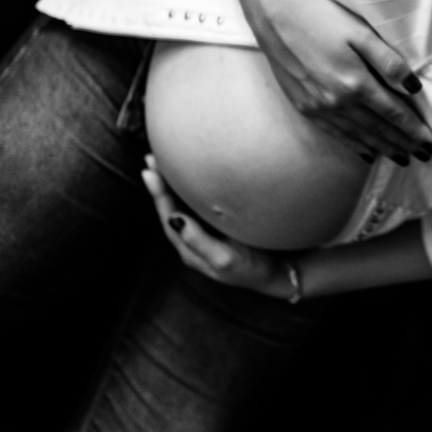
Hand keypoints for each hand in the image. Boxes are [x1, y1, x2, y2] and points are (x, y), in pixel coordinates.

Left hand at [142, 160, 284, 297]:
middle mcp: (194, 240)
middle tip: (152, 158)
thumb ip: (199, 241)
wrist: (280, 273)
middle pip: (171, 207)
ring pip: (184, 205)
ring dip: (174, 184)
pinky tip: (193, 176)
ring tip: (164, 163)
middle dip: (161, 184)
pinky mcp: (222, 225)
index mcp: (190, 248)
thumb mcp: (225, 259)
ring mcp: (207, 232)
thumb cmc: (253, 268)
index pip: (169, 216)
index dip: (159, 194)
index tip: (150, 171)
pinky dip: (192, 188)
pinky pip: (200, 204)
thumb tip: (174, 219)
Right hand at [250, 0, 431, 164]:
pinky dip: (354, 145)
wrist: (275, 17)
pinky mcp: (305, 108)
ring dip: (383, 149)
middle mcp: (338, 102)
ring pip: (358, 136)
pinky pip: (336, 134)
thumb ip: (387, 61)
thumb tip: (413, 87)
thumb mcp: (360, 32)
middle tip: (424, 157)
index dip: (414, 130)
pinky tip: (366, 152)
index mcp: (355, 83)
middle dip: (404, 144)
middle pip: (379, 129)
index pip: (394, 114)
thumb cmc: (321, 18)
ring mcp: (319, 108)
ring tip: (401, 159)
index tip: (430, 144)